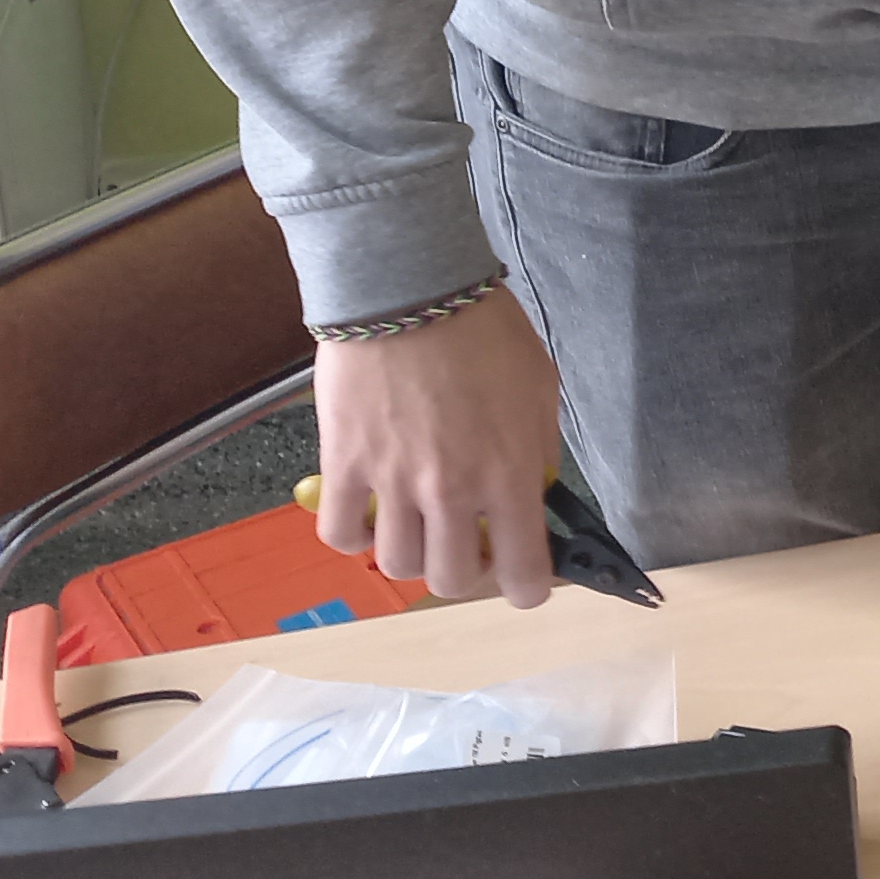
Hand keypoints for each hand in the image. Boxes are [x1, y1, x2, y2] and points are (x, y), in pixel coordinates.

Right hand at [311, 286, 562, 606]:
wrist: (409, 290)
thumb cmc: (482, 331)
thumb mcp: (538, 389)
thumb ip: (537, 452)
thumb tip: (533, 496)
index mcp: (509, 471)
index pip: (524, 570)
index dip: (529, 588)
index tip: (528, 580)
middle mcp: (451, 489)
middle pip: (453, 580)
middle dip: (468, 572)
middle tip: (471, 542)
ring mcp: (393, 482)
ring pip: (398, 566)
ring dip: (413, 553)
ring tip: (420, 523)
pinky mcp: (344, 466)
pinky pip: (341, 535)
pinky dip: (356, 536)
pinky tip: (372, 511)